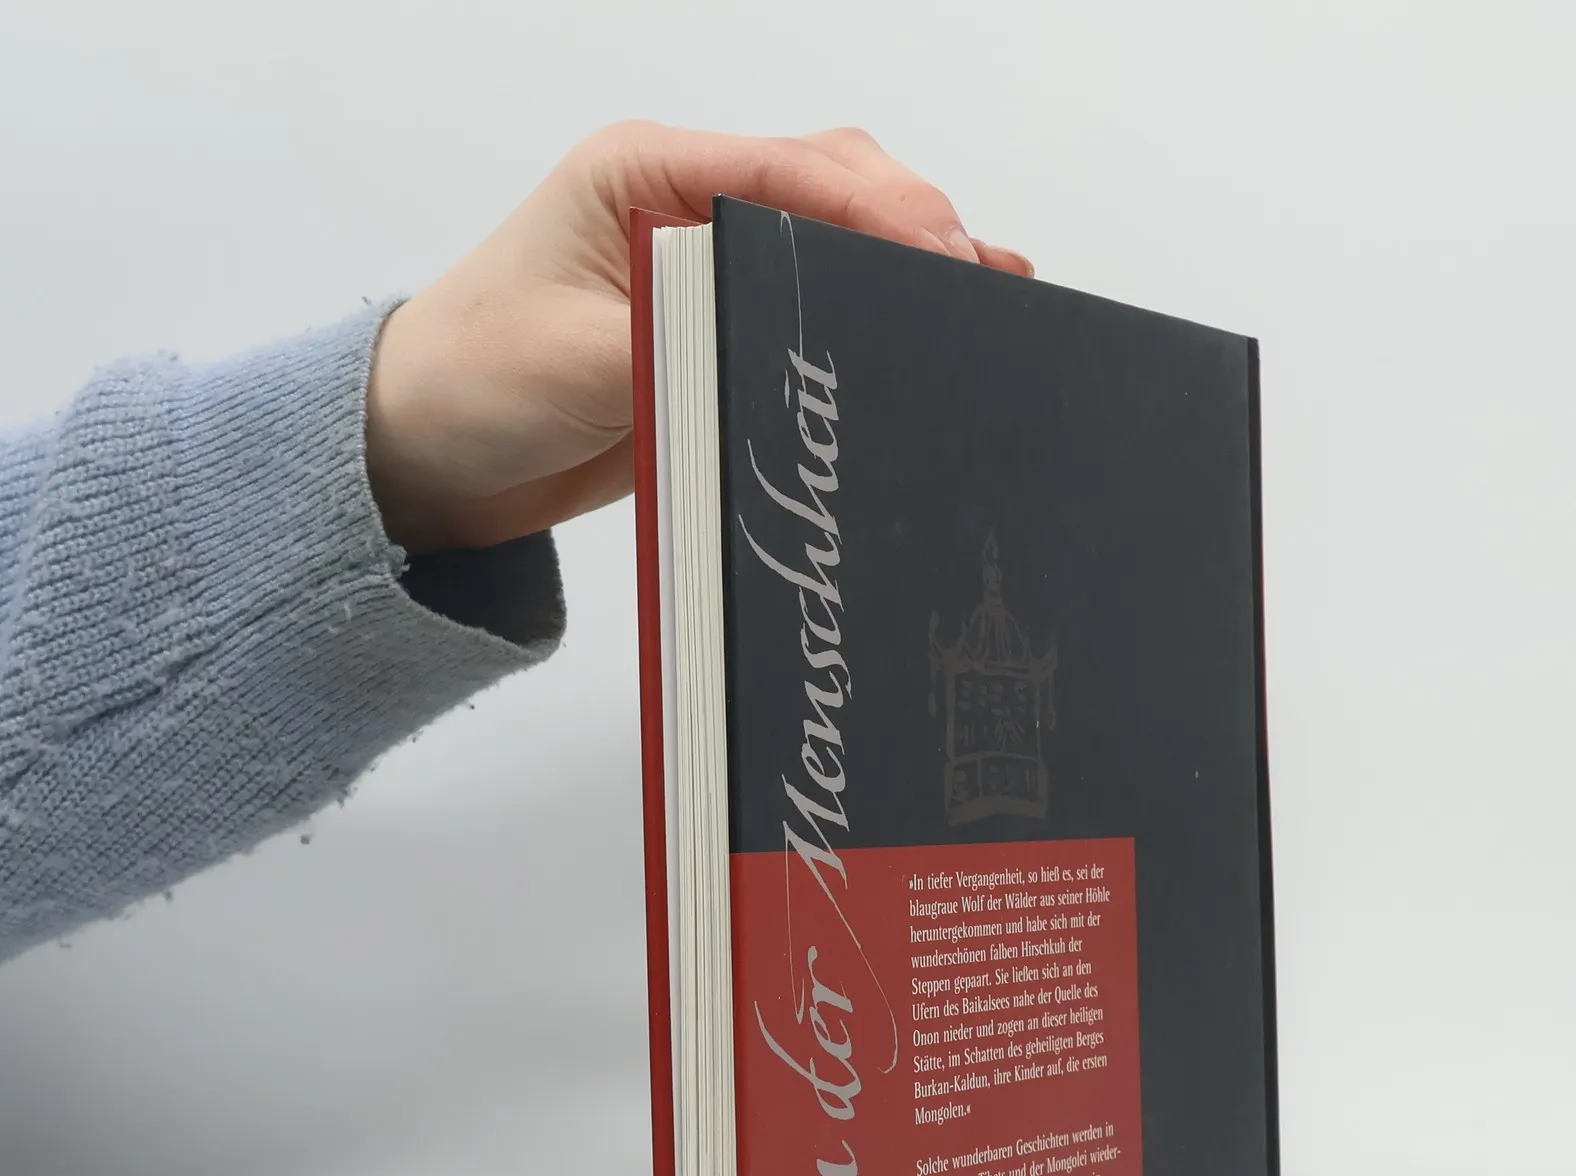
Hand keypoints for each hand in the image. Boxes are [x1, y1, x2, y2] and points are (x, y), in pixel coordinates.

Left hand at [365, 122, 1030, 553]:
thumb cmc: (475, 382)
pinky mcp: (724, 324)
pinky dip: (879, 306)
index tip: (944, 255)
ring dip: (912, 257)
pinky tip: (940, 321)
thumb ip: (682, 337)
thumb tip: (789, 339)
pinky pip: (817, 300)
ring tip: (994, 291)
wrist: (428, 451)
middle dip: (915, 223)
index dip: (878, 209)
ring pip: (839, 231)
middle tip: (980, 282)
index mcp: (644, 172)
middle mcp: (687, 201)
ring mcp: (710, 260)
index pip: (788, 170)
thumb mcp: (575, 360)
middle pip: (833, 182)